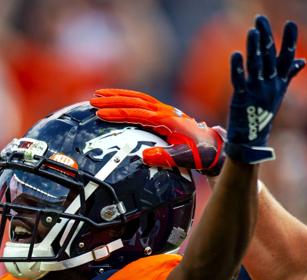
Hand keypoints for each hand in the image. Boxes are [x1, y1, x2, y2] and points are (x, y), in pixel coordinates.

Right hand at [90, 88, 225, 175]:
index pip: (138, 113)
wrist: (214, 146)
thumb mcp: (186, 158)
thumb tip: (146, 156)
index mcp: (167, 120)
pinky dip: (127, 98)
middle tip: (92, 101)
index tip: (101, 114)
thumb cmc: (200, 153)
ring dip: (117, 95)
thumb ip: (167, 157)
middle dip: (112, 100)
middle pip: (134, 100)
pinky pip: (142, 101)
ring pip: (137, 97)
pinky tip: (115, 100)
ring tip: (97, 95)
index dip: (118, 113)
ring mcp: (164, 110)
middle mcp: (164, 111)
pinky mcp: (163, 113)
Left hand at [225, 15, 305, 163]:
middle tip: (260, 19)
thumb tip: (302, 61)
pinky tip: (236, 54)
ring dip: (253, 47)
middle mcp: (270, 85)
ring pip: (256, 65)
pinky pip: (239, 80)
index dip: (289, 40)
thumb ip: (288, 75)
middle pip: (270, 56)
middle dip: (266, 36)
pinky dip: (237, 67)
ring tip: (252, 31)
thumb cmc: (262, 113)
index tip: (290, 23)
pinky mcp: (241, 98)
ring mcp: (256, 91)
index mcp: (279, 82)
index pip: (287, 57)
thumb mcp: (278, 92)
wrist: (251, 139)